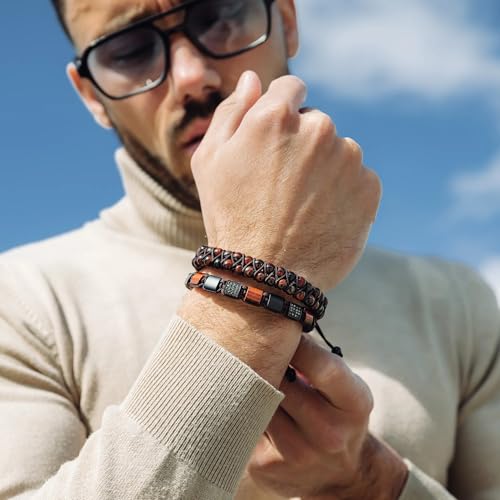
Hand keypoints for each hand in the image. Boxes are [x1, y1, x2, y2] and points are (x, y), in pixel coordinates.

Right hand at [191, 71, 380, 290]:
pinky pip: (357, 177)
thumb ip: (231, 112)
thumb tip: (253, 79)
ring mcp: (348, 158)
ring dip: (323, 169)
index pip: (290, 89)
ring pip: (338, 151)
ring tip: (300, 206)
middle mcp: (318, 129)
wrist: (266, 276)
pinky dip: (343, 192)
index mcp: (276, 116)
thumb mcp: (209, 162)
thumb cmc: (230, 217)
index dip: (280, 113)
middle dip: (301, 145)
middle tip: (281, 186)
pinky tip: (321, 216)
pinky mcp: (369, 187)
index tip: (274, 143)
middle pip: (315, 123)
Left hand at [245, 335, 407, 498]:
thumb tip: (277, 328)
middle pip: (284, 384)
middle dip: (269, 363)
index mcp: (354, 406)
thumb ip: (319, 362)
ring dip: (251, 383)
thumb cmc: (338, 413)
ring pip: (258, 400)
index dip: (301, 346)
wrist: (340, 473)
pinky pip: (243, 420)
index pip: (325, 368)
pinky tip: (244, 400)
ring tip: (248, 371)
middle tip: (258, 347)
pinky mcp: (265, 466)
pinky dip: (241, 406)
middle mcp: (329, 434)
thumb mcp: (346, 388)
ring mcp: (296, 454)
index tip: (285, 332)